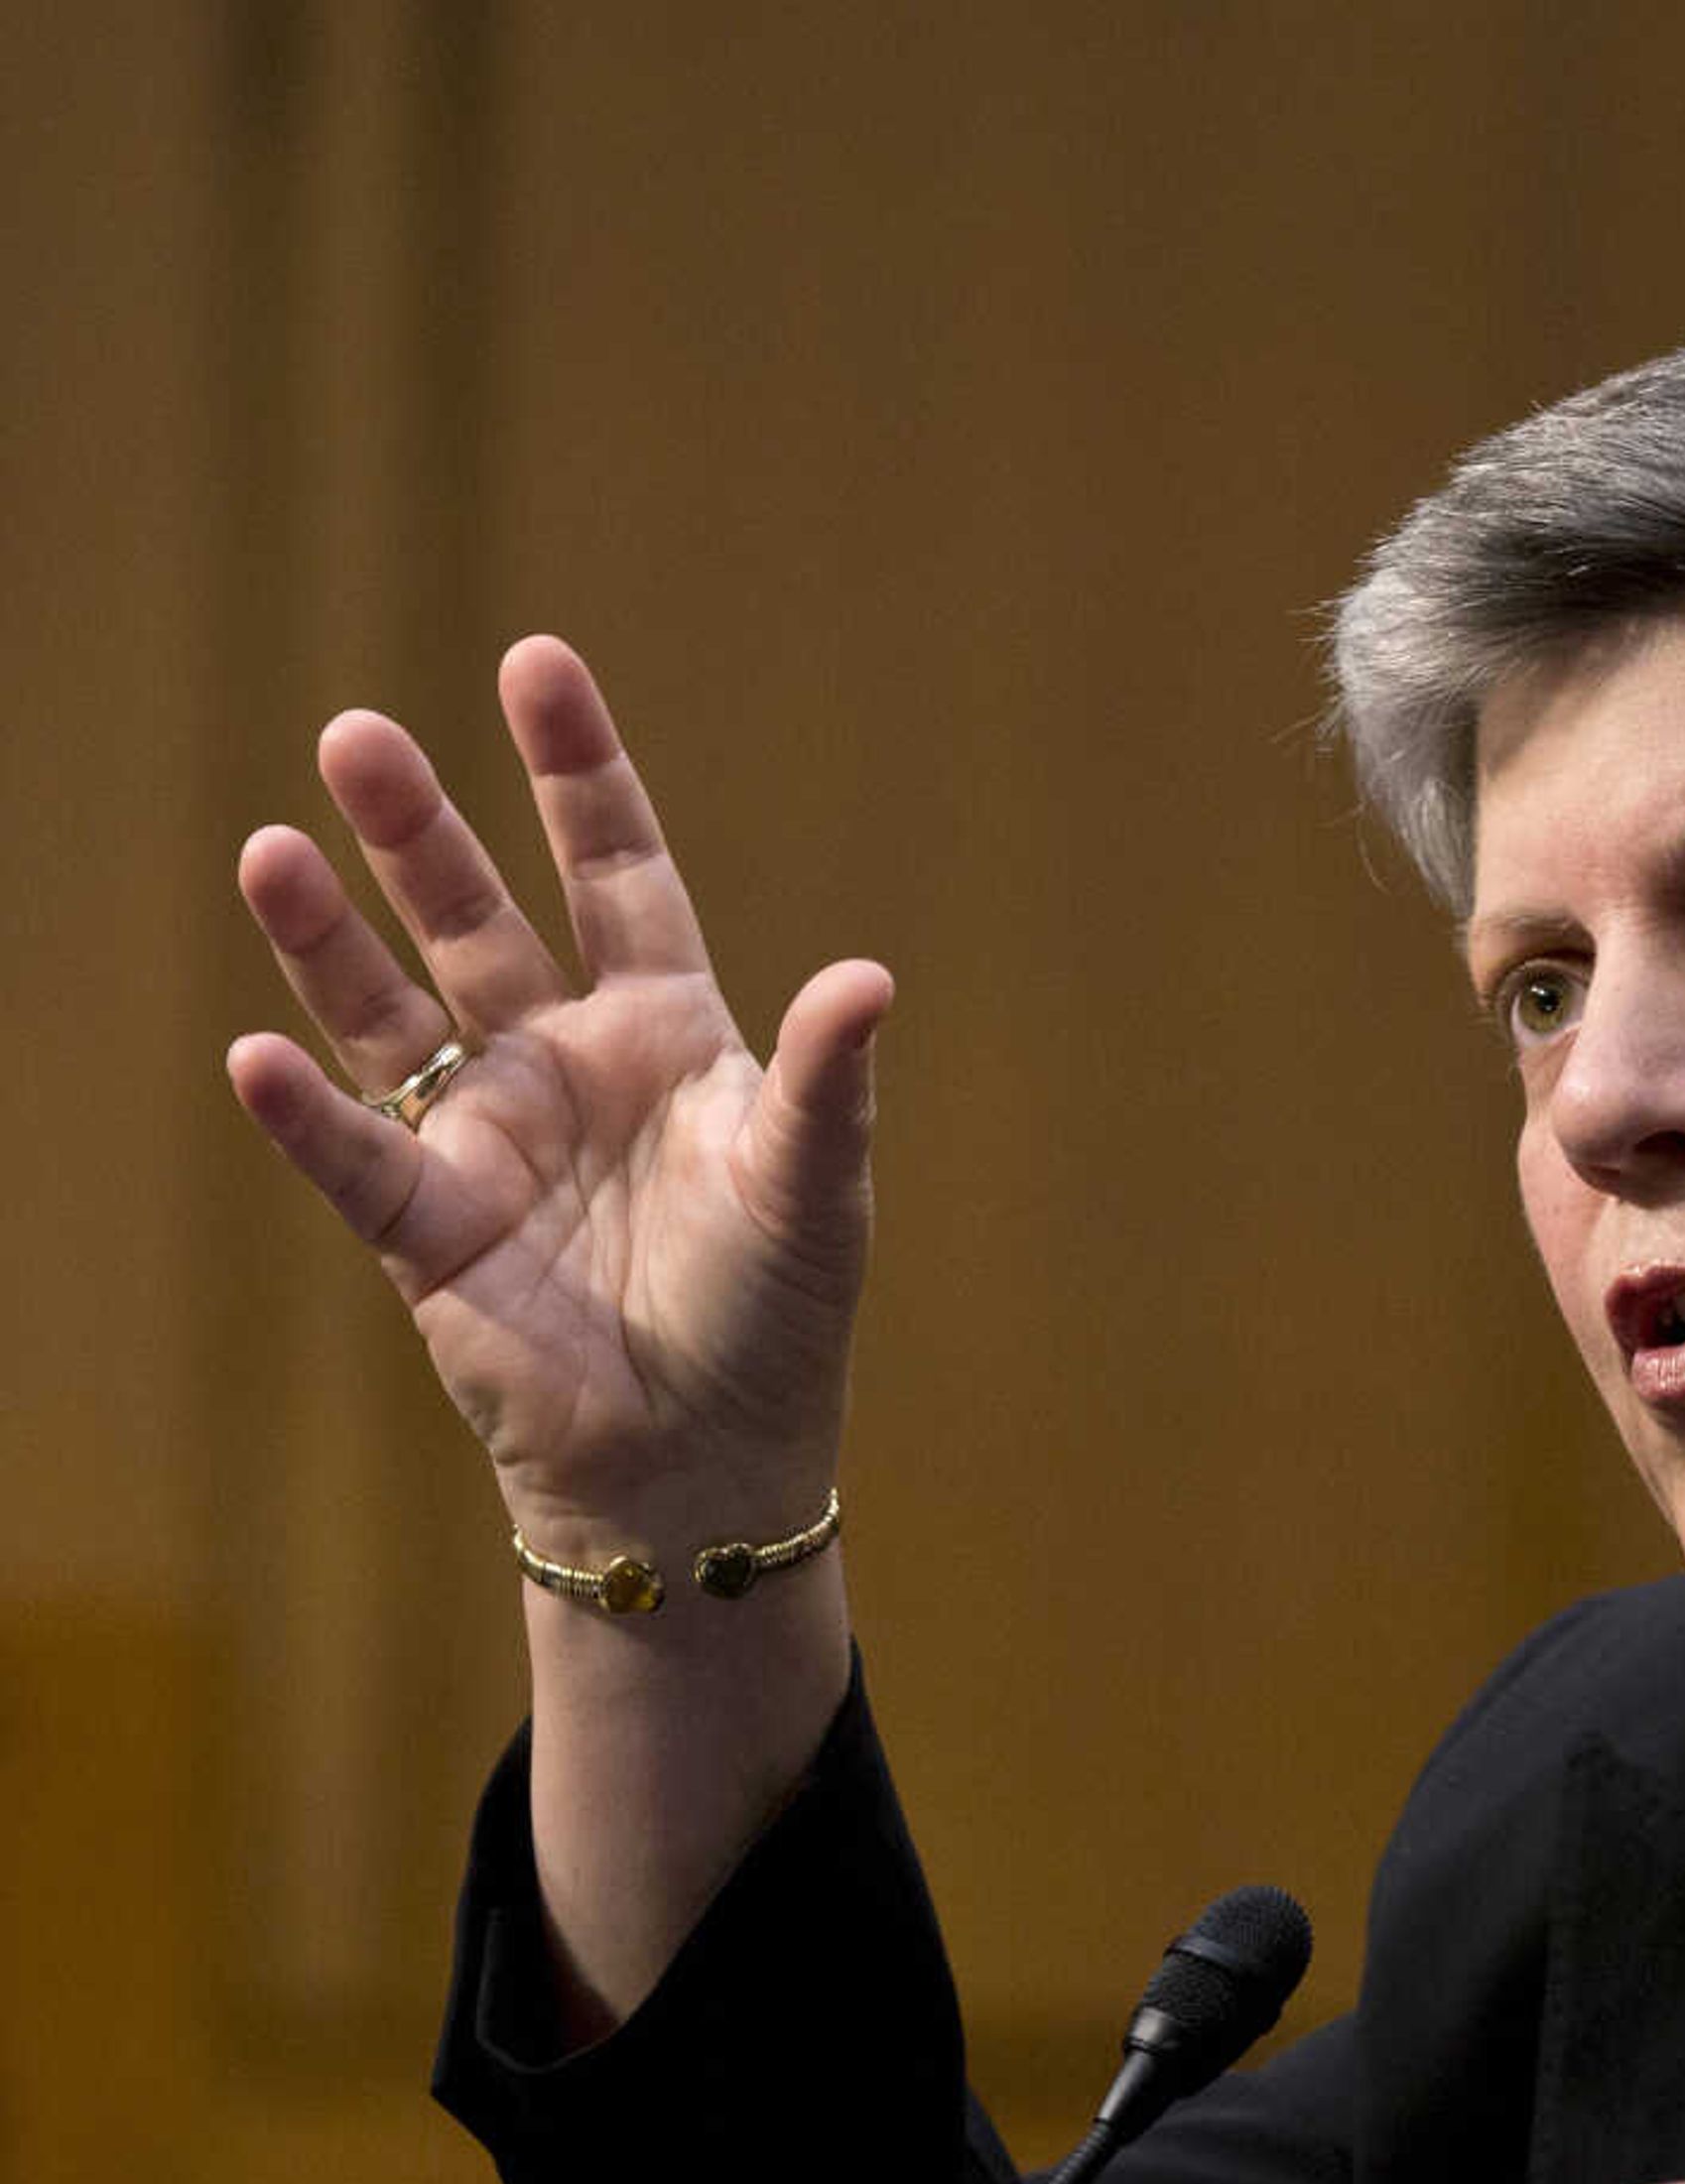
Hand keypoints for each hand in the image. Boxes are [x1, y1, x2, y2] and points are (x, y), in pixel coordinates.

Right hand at [227, 635, 888, 1543]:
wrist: (705, 1460)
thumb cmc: (774, 1316)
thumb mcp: (815, 1188)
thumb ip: (828, 1081)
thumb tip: (867, 977)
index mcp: (667, 1031)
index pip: (616, 873)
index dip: (576, 775)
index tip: (534, 667)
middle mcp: (562, 1062)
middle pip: (477, 917)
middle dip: (421, 833)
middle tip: (357, 734)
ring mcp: (486, 1138)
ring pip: (390, 1013)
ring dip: (330, 939)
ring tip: (273, 847)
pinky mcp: (428, 1230)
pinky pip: (356, 1157)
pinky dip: (310, 1113)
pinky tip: (262, 1057)